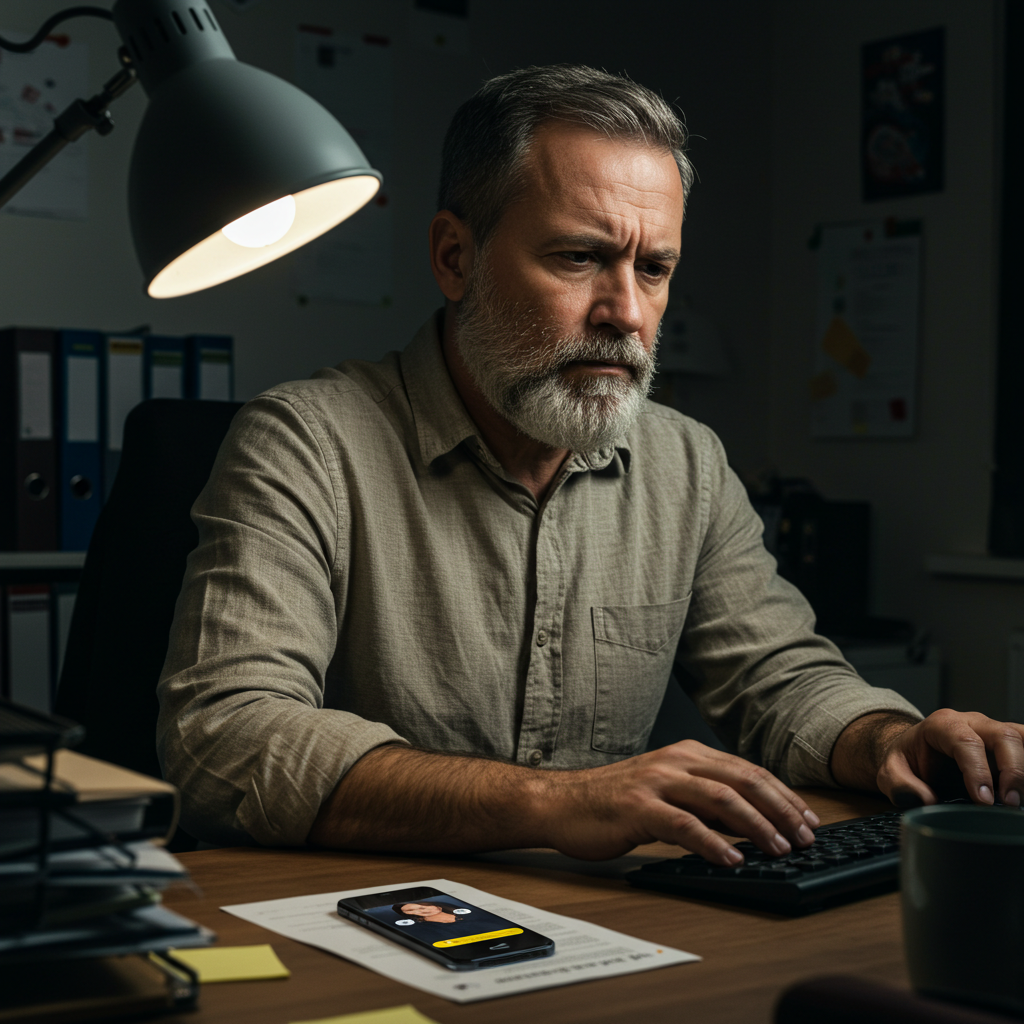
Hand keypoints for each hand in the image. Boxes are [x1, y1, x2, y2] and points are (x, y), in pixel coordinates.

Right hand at [542, 740, 819, 865]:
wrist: (561, 803)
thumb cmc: (613, 802)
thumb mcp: (666, 793)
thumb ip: (704, 802)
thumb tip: (751, 823)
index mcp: (686, 754)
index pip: (747, 771)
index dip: (783, 795)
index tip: (808, 819)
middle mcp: (675, 761)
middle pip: (741, 781)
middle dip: (780, 809)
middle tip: (805, 837)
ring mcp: (656, 782)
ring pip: (719, 799)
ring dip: (756, 826)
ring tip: (779, 848)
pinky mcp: (638, 807)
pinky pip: (684, 825)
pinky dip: (713, 843)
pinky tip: (732, 859)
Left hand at [832, 709, 1023, 807]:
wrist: (916, 749)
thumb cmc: (909, 758)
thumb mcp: (890, 771)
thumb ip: (900, 784)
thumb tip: (926, 799)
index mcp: (942, 724)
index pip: (966, 741)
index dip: (978, 770)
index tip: (983, 800)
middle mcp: (972, 722)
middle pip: (1003, 736)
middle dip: (1012, 771)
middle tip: (1009, 803)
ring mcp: (993, 730)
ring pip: (1021, 737)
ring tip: (1021, 800)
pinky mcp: (1008, 743)